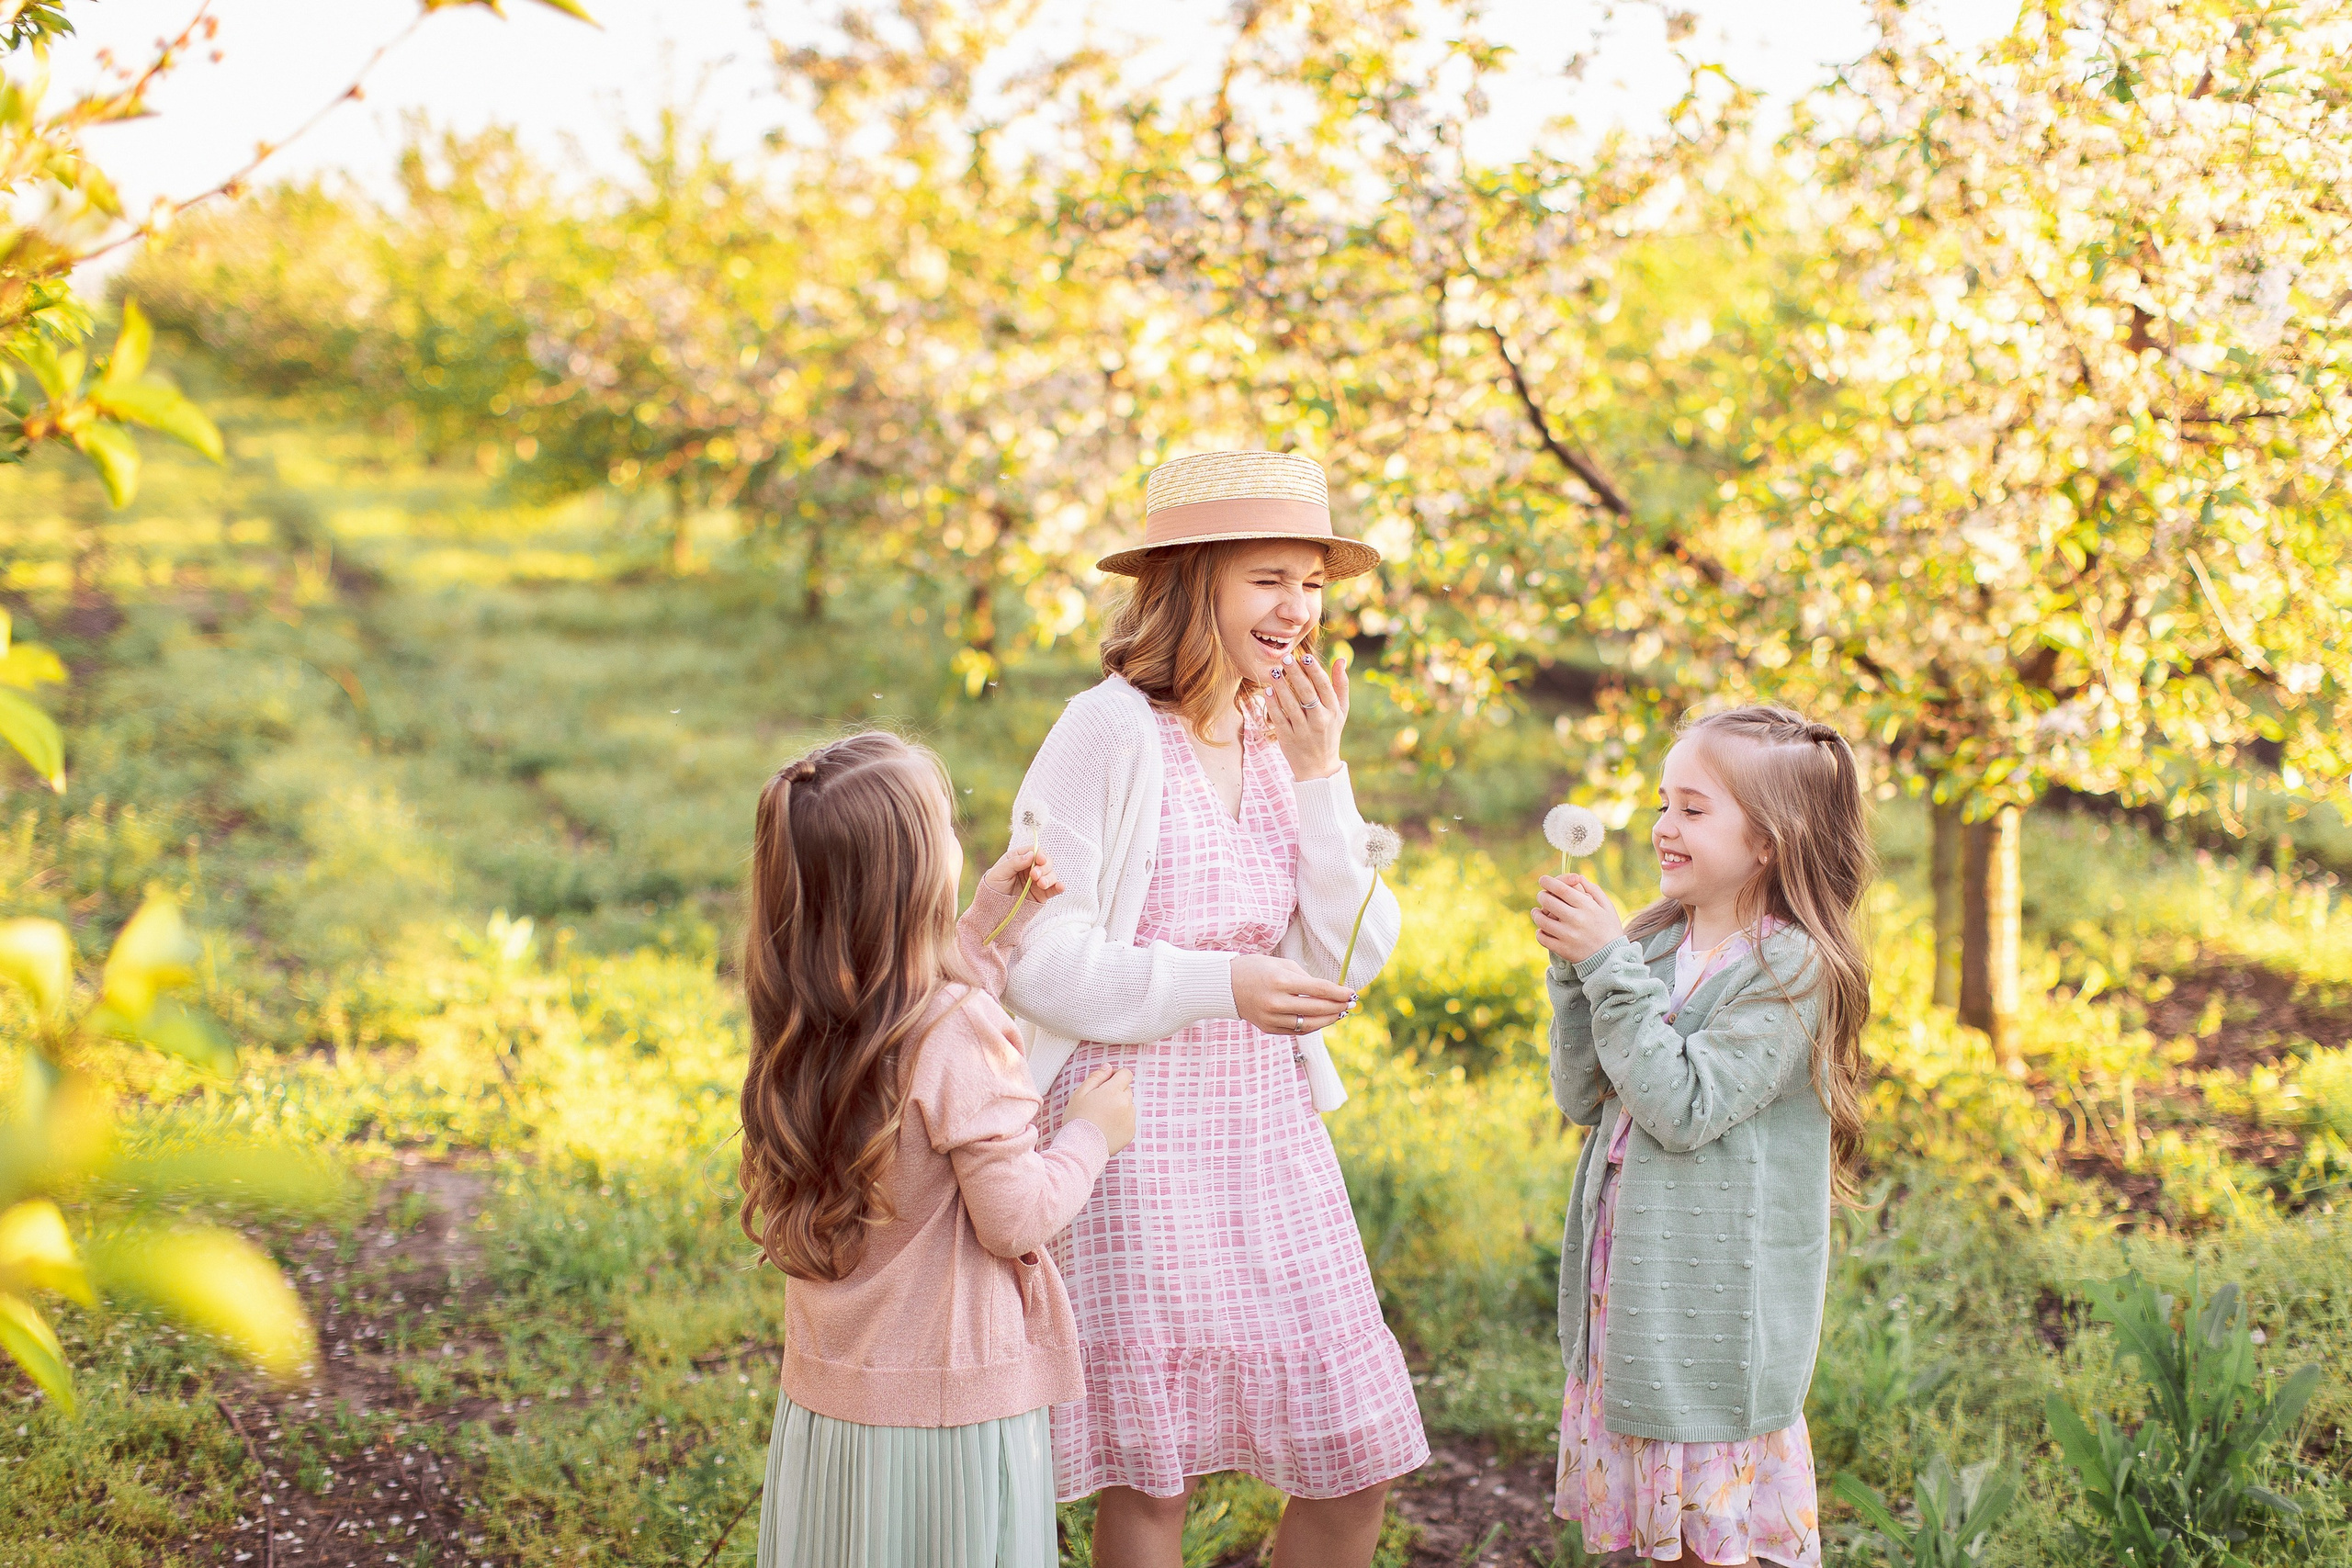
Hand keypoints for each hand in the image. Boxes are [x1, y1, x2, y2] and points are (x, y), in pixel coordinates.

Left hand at [982, 844, 1061, 902]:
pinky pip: (1054, 889)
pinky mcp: (1042, 894)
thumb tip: (1031, 855)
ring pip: (1051, 875)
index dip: (1040, 854)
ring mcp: (1037, 881)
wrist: (992, 909)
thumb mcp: (998, 873)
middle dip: (1044, 867)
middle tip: (1034, 876)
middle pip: (1046, 862)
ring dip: (1050, 878)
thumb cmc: (992, 887)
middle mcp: (1030, 868)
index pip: (1034, 851)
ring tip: (1041, 884)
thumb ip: (1014, 863)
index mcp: (1019, 858)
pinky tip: (1060, 886)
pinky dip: (1059, 887)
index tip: (1039, 860)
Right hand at [1065, 1066, 1135, 1156]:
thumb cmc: (1077, 1119)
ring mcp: (1130, 1119)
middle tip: (1099, 1103)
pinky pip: (1129, 1121)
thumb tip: (1108, 1067)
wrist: (1081, 1147)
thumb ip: (1096, 1077)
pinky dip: (1121, 1122)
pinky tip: (1107, 1127)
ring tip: (1102, 1118)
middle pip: (1126, 1090)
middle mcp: (1126, 1104)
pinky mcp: (1131, 1132)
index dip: (1116, 1075)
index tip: (1107, 1082)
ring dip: (1119, 1107)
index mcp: (1114, 1091)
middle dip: (1116, 1092)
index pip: (1126, 1074)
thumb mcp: (1080, 1093)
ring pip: (1128, 1106)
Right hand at [1230, 954, 1354, 1036]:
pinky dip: (1313, 1026)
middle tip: (1350, 1004)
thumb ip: (1305, 977)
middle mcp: (1277, 1002)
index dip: (1339, 993)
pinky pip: (1297, 1030)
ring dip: (1329, 1019)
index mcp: (1281, 982)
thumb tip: (1328, 991)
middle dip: (1338, 1006)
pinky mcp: (1269, 1028)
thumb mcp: (1282, 964)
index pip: (1319, 989)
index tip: (1352, 993)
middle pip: (1317, 1008)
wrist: (1226, 985)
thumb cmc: (1256, 969)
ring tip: (1340, 1013)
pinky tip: (1322, 1019)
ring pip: (1310, 1024)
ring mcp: (1272, 1018)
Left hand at [1267, 645, 1348, 780]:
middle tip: (1286, 658)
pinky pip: (1279, 719)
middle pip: (1307, 693)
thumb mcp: (1341, 711)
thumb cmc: (1329, 732)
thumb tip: (1341, 659)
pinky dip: (1273, 705)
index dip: (1314, 671)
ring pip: (1291, 705)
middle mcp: (1320, 720)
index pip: (1324, 687)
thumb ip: (1341, 685)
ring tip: (1274, 671)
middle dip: (1296, 674)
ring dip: (1282, 687)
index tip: (1305, 656)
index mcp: (1333, 711)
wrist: (1319, 767)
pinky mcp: (1288, 739)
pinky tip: (1268, 691)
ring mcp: (1303, 730)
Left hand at [1532, 873, 1625, 964]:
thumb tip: (1577, 877)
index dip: (1549, 882)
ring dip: (1536, 913)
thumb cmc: (1609, 929)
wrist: (1612, 958)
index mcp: (1587, 907)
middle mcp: (1576, 920)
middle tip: (1542, 895)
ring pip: (1542, 920)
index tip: (1543, 880)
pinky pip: (1542, 938)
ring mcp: (1568, 936)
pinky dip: (1539, 932)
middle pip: (1549, 902)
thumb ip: (1594, 890)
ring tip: (1537, 912)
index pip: (1562, 889)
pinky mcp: (1563, 949)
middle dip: (1542, 895)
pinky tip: (1543, 928)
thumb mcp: (1607, 907)